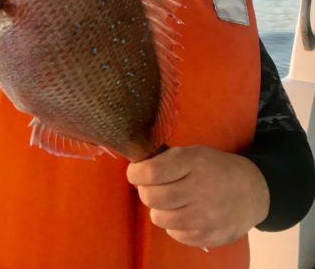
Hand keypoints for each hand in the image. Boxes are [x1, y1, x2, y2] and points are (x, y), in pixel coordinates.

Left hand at [126, 145, 269, 248]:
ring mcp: (204, 216)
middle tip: (152, 187)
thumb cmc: (217, 168)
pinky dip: (173, 225)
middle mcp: (199, 189)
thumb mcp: (195, 153)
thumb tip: (138, 167)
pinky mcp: (207, 236)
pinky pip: (174, 234)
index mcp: (193, 162)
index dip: (136, 173)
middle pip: (151, 197)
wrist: (253, 191)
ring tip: (170, 201)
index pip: (152, 172)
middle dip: (145, 191)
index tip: (135, 173)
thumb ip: (169, 160)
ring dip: (159, 209)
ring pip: (159, 218)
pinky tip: (184, 214)